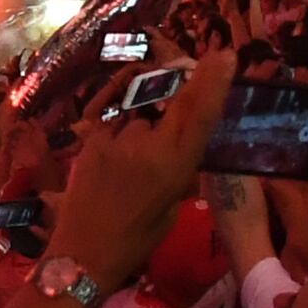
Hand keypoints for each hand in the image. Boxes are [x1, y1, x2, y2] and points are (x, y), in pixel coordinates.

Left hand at [51, 51, 228, 287]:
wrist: (83, 252)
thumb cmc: (137, 238)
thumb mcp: (172, 205)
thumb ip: (178, 168)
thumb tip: (180, 143)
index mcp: (175, 165)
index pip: (199, 114)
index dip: (213, 82)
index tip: (224, 55)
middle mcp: (146, 145)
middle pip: (170, 103)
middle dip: (179, 93)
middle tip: (174, 107)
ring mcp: (114, 138)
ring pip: (138, 117)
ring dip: (140, 130)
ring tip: (128, 169)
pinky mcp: (89, 138)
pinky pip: (112, 124)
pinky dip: (118, 136)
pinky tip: (111, 165)